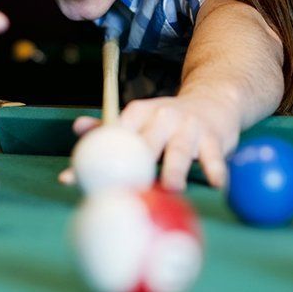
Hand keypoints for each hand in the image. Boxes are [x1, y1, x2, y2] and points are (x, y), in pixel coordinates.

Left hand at [62, 95, 239, 190]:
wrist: (214, 100)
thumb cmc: (169, 121)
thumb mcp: (141, 119)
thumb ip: (109, 127)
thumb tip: (77, 129)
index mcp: (139, 113)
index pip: (113, 134)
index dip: (93, 158)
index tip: (75, 181)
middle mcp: (163, 116)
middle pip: (146, 143)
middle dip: (134, 166)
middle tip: (125, 190)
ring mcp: (190, 126)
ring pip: (180, 149)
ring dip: (175, 170)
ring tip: (172, 188)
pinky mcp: (214, 137)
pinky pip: (214, 157)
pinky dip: (216, 171)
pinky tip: (217, 185)